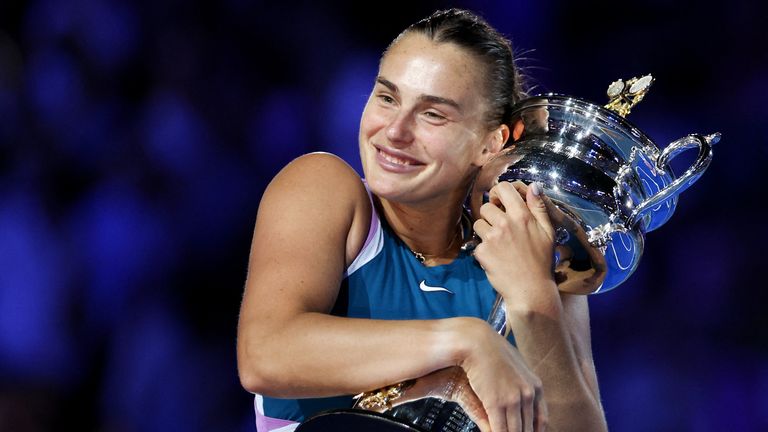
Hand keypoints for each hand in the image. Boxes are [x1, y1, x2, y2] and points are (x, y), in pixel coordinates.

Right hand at [458, 320, 547, 431]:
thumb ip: (522, 383)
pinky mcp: (496, 402)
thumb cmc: (492, 351)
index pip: (541, 419)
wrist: (476, 341)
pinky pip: (500, 429)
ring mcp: (513, 399)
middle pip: (528, 428)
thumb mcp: (515, 366)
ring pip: (515, 431)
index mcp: (536, 386)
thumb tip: (524, 397)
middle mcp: (528, 394)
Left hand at [472, 181, 556, 307]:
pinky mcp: (482, 251)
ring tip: (499, 244)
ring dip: (485, 231)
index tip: (500, 202)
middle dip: (491, 214)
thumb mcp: (548, 232)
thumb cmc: (542, 262)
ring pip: (479, 223)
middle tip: (501, 228)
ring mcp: (492, 238)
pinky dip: (484, 249)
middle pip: (486, 206)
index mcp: (522, 216)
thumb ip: (539, 207)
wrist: (531, 290)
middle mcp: (505, 223)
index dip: (499, 193)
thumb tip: (533, 186)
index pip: (503, 188)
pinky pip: (477, 243)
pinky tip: (496, 257)